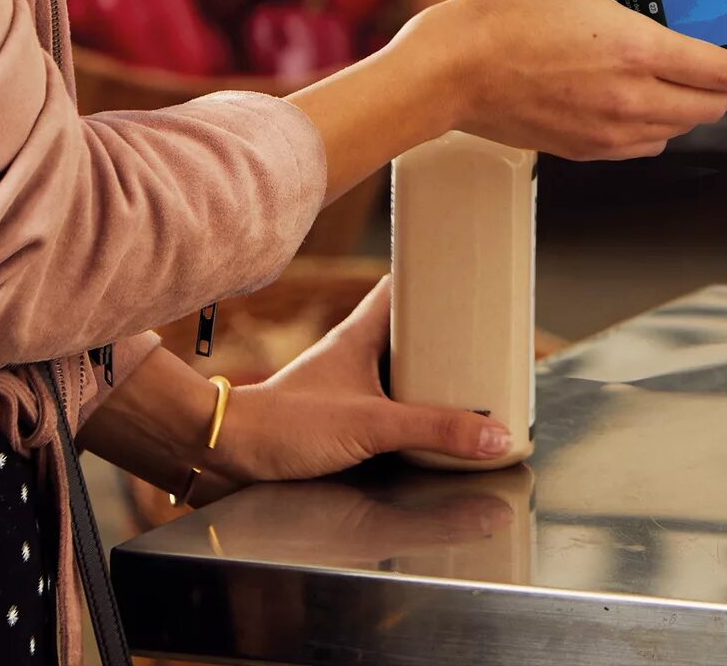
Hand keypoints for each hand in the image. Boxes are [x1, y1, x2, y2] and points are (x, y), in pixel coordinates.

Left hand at [213, 273, 506, 485]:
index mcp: (360, 333)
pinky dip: (412, 400)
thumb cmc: (288, 425)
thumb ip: (435, 430)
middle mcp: (354, 351)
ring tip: (469, 375)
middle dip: (443, 329)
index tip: (466, 272)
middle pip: (407, 326)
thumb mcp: (373, 424)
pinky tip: (431, 418)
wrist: (231, 454)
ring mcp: (346, 382)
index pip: (399, 286)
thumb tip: (494, 434)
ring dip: (429, 368)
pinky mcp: (342, 413)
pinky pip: (388, 396)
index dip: (432, 275)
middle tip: (481, 332)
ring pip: (398, 363)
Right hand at [408, 0, 726, 160]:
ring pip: (679, 127)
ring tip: (671, 73)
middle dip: (722, 82)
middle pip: (709, 104)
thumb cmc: (498, 16)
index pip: (722, 69)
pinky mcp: (585, 149)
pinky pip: (644, 144)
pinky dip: (654, 124)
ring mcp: (607, 130)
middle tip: (713, 58)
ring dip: (689, 103)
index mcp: (634, 49)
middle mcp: (629, 98)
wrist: (447, 71)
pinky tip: (633, 97)